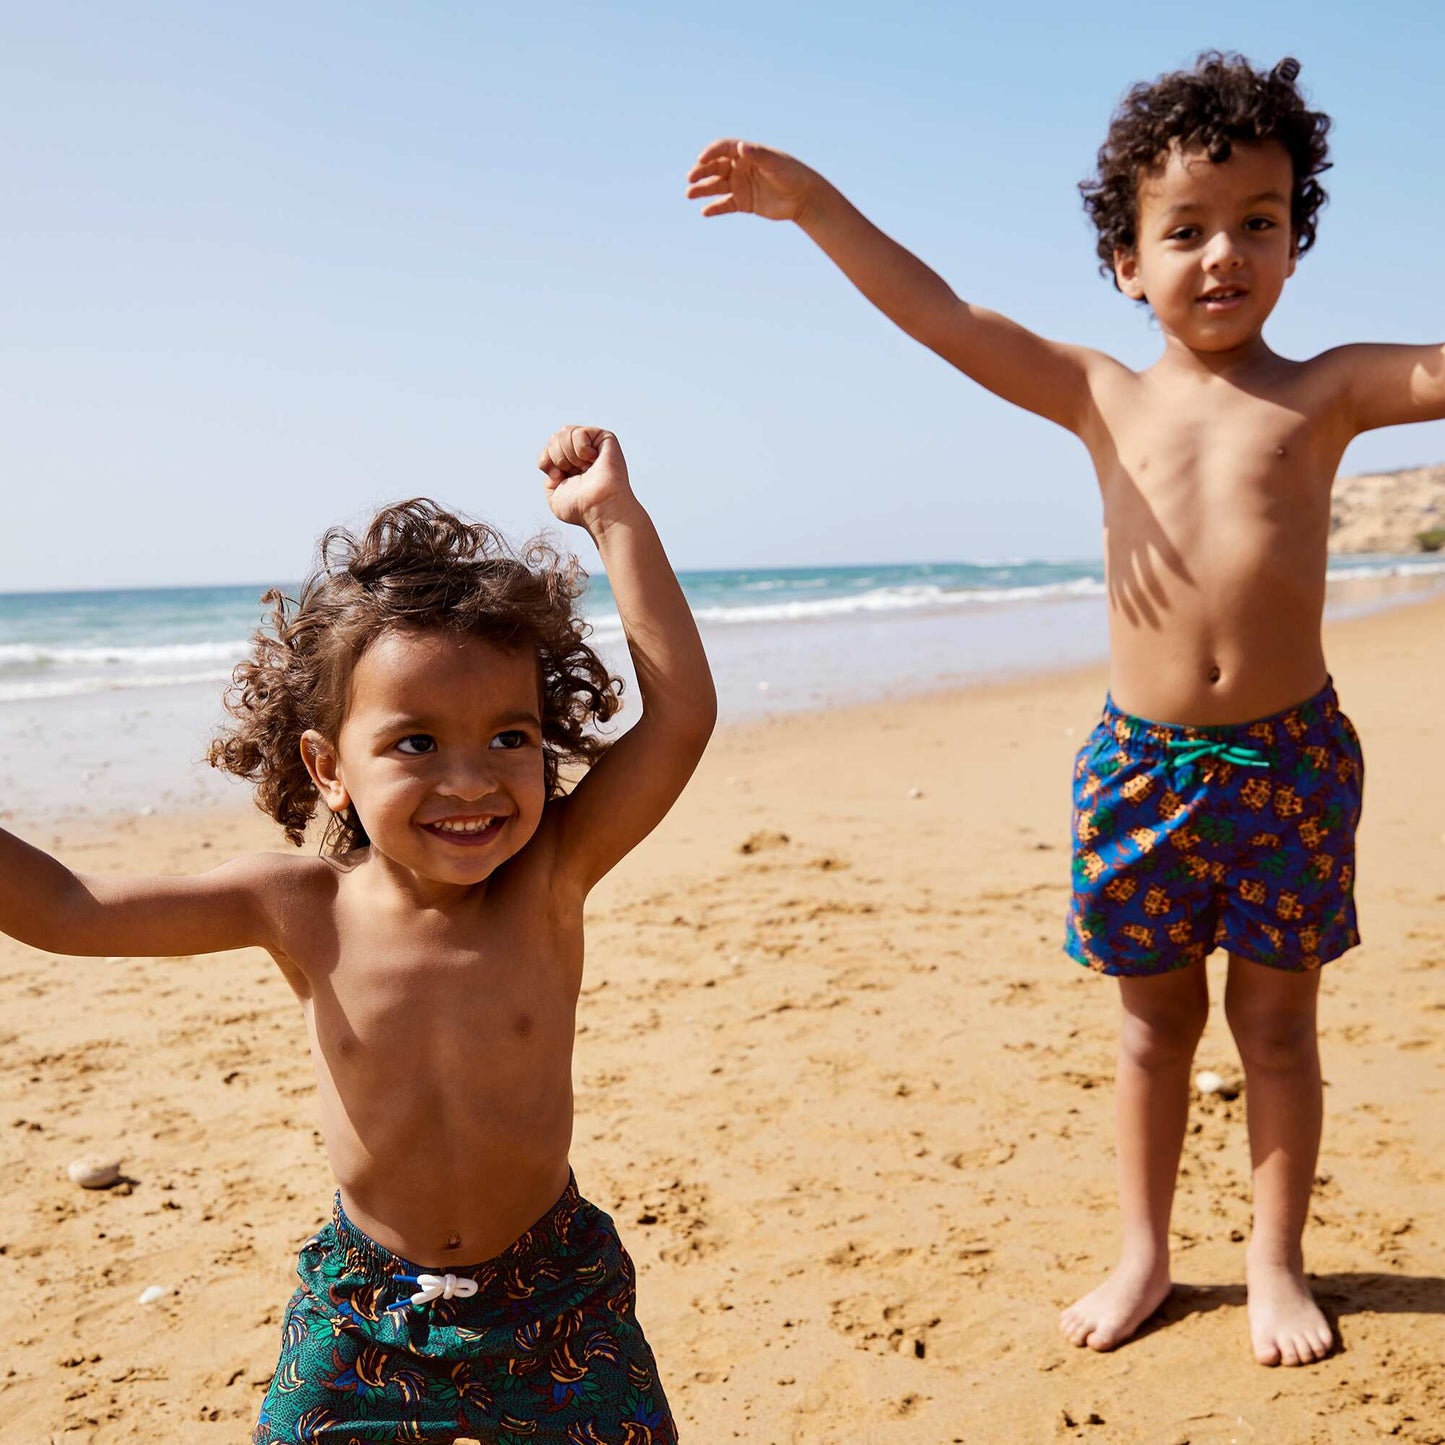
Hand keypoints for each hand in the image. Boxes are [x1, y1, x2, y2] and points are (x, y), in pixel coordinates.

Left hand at [538, 426, 635, 531]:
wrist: (598, 508)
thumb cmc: (580, 507)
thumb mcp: (554, 496)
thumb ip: (550, 478)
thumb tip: (557, 461)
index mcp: (569, 465)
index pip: (547, 449)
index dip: (546, 462)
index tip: (558, 478)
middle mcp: (580, 454)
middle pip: (554, 438)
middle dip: (558, 458)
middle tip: (574, 473)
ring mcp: (593, 445)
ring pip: (564, 432)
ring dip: (569, 454)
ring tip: (584, 468)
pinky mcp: (605, 438)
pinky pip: (579, 433)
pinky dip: (581, 449)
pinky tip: (592, 460)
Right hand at [686, 139, 821, 221]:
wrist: (803, 198)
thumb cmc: (792, 175)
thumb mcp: (775, 164)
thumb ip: (758, 155)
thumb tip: (742, 146)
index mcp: (747, 154)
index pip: (723, 149)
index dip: (711, 153)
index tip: (701, 160)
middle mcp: (741, 168)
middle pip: (715, 167)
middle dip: (701, 172)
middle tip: (690, 179)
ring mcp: (741, 185)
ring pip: (716, 186)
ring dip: (702, 189)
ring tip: (690, 194)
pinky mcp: (743, 203)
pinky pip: (725, 205)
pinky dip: (714, 208)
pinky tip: (705, 212)